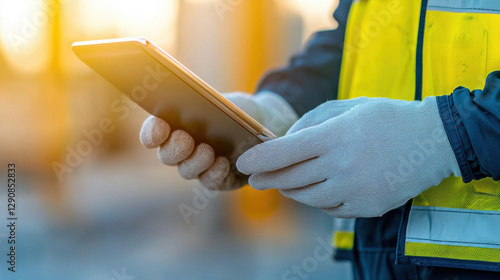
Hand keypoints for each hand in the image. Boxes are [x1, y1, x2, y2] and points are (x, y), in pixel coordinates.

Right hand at [140, 92, 297, 189]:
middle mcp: (183, 150)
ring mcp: (200, 167)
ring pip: (187, 171)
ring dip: (194, 162)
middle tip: (185, 138)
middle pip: (167, 155)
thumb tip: (192, 105)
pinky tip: (223, 163)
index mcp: (176, 126)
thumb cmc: (239, 110)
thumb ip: (206, 105)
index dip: (152, 132)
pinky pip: (210, 182)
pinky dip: (214, 173)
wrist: (268, 125)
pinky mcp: (219, 180)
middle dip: (174, 148)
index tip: (160, 127)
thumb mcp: (225, 102)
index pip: (154, 133)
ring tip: (207, 150)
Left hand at [236, 97, 459, 217]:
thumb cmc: (387, 118)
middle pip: (290, 178)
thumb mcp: (349, 107)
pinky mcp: (366, 208)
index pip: (284, 153)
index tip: (243, 164)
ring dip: (291, 188)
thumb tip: (284, 141)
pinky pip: (328, 208)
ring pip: (306, 197)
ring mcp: (355, 191)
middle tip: (257, 178)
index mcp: (336, 137)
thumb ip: (312, 121)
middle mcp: (343, 167)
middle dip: (268, 178)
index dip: (259, 160)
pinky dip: (318, 198)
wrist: (433, 142)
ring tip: (285, 180)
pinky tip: (319, 187)